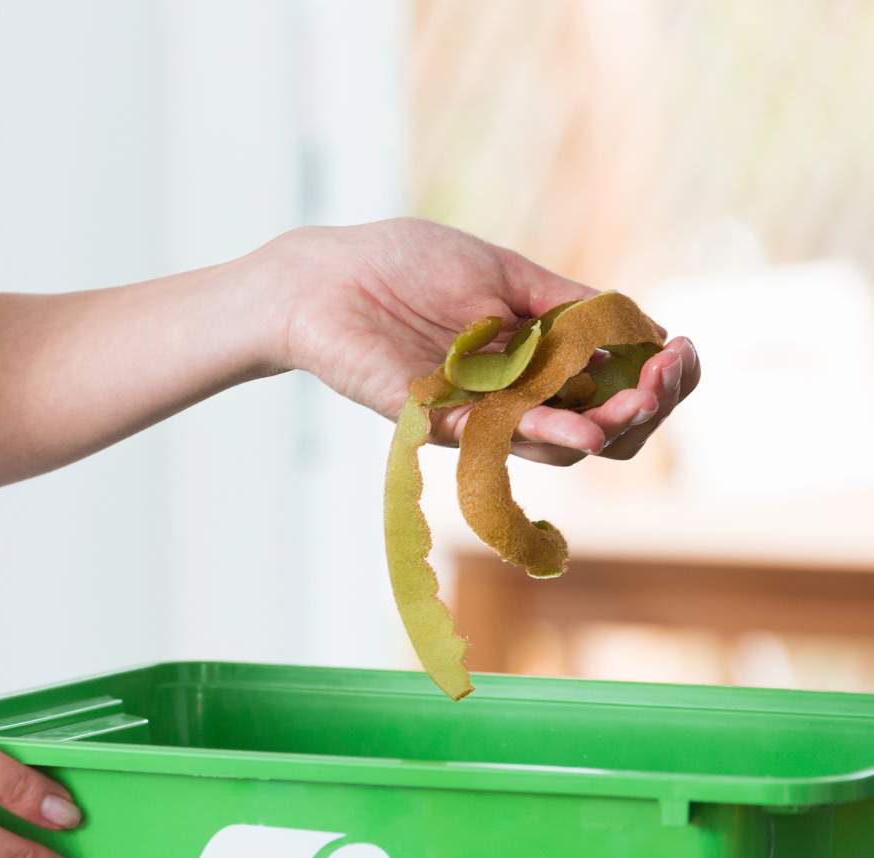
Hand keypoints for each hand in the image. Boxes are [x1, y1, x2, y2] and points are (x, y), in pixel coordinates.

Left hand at [267, 219, 699, 464]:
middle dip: (644, 408)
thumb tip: (644, 328)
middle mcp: (512, 397)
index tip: (680, 351)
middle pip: (600, 431)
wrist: (325, 276)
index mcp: (537, 359)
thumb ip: (568, 302)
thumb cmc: (404, 265)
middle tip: (663, 378)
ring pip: (557, 445)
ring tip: (634, 405)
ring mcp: (475, 414)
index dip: (660, 379)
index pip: (615, 390)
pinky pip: (494, 439)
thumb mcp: (505, 272)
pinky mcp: (433, 421)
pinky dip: (540, 433)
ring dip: (605, 427)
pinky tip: (578, 426)